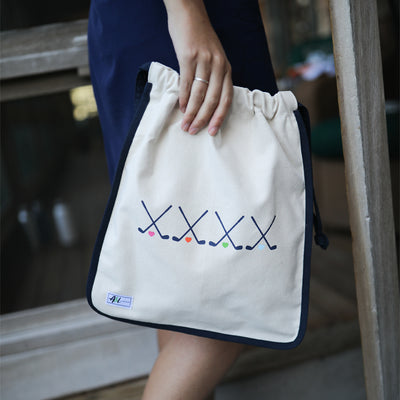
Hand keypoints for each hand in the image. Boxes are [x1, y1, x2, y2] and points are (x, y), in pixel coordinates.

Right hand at [163, 0, 232, 135]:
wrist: (190, 12)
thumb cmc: (201, 38)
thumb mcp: (215, 58)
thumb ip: (214, 77)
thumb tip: (205, 102)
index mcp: (226, 69)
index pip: (226, 99)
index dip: (219, 118)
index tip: (212, 132)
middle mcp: (218, 66)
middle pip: (212, 100)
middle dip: (203, 119)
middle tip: (194, 131)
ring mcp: (204, 61)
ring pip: (199, 94)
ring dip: (191, 112)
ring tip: (184, 124)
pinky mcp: (188, 56)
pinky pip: (186, 82)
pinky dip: (183, 97)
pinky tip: (180, 108)